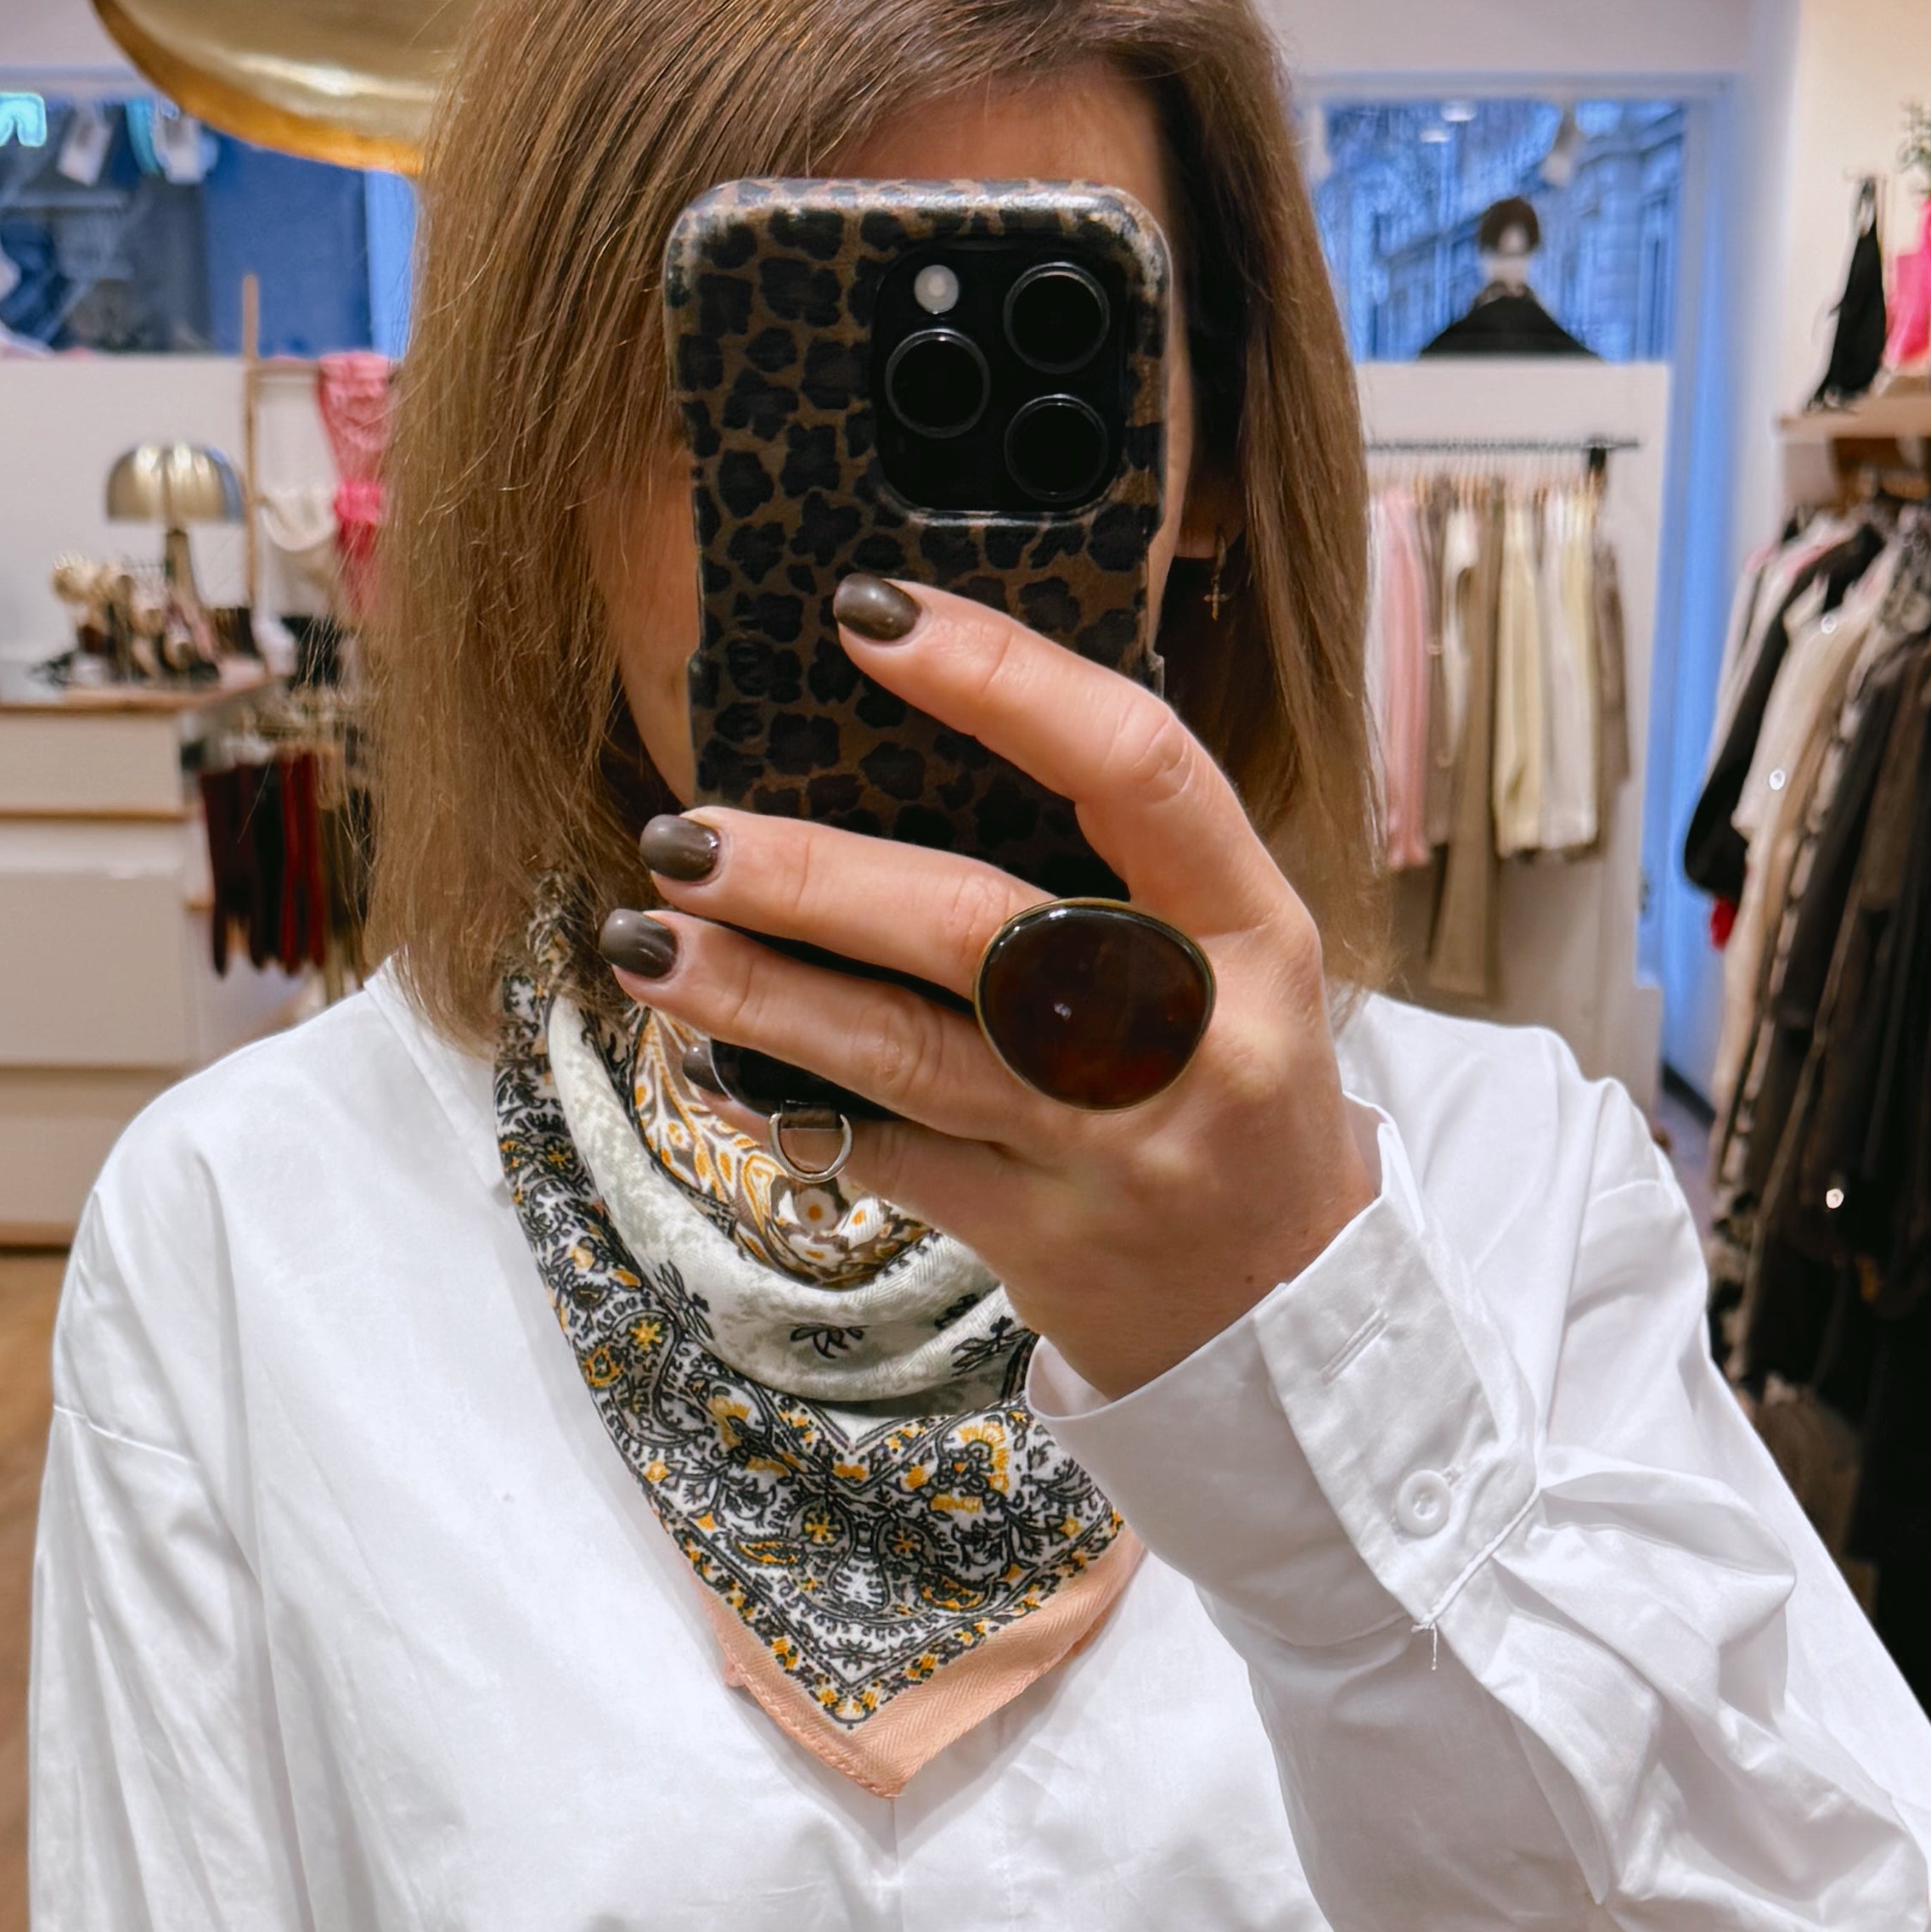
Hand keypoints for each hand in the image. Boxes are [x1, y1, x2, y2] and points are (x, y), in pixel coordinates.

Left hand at [603, 579, 1379, 1403]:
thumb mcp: (1235, 961)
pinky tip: (705, 1065)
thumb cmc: (1232, 1092)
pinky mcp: (1042, 1238)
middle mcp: (1190, 1038)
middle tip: (687, 830)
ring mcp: (1110, 1149)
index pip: (1136, 767)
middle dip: (815, 877)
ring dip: (760, 992)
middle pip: (982, 927)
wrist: (1285, 1316)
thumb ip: (1125, 863)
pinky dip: (785, 1109)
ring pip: (908, 1054)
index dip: (1003, 680)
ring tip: (645, 941)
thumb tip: (927, 728)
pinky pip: (887, 1163)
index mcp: (1253, 931)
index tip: (872, 616)